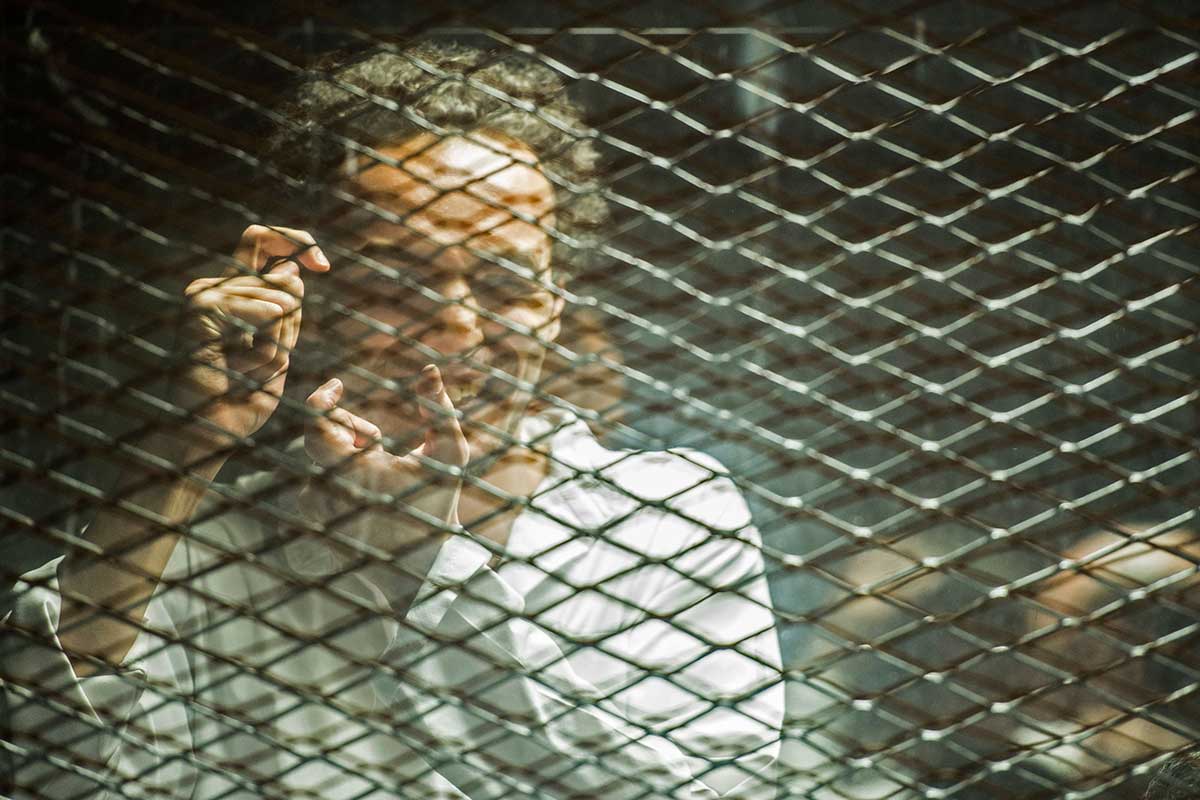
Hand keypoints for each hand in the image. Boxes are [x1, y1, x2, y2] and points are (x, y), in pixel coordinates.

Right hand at [175, 225, 328, 453]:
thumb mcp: (278, 351)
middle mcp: (215, 287)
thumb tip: (292, 269)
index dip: (298, 241)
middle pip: (283, 274)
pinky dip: (266, 338)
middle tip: (264, 361)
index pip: (262, 240)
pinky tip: (245, 360)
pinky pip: (261, 309)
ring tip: (247, 371)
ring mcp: (204, 294)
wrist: (211, 434)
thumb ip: (286, 312)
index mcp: (232, 293)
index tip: (324, 266)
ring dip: (278, 343)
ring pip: (278, 298)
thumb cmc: (242, 401)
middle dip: (292, 324)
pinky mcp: (200, 308)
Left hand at [299, 365, 469, 567]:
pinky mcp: (312, 517)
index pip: (315, 420)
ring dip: (345, 453)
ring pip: (319, 457)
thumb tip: (429, 370)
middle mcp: (326, 489)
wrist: (420, 562)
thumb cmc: (438, 503)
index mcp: (354, 470)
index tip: (338, 386)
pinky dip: (336, 474)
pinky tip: (365, 491)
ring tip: (377, 473)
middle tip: (379, 444)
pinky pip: (314, 478)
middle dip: (350, 429)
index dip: (323, 397)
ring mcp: (315, 506)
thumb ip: (438, 409)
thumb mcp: (449, 453)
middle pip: (321, 434)